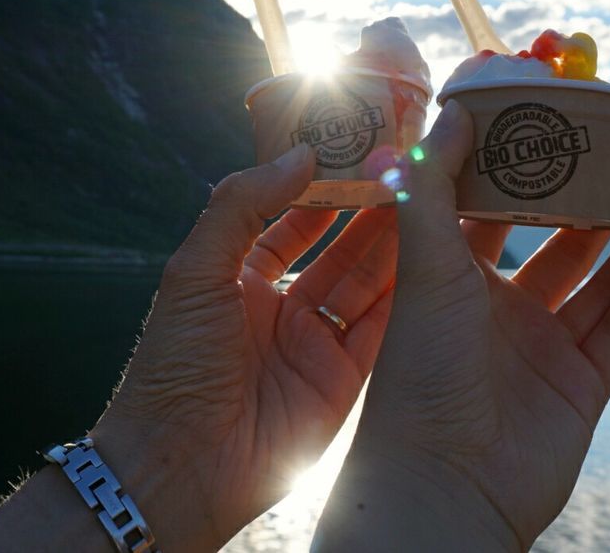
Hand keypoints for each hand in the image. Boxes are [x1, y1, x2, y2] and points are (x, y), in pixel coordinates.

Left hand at [92, 143, 396, 551]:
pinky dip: (409, 292)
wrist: (181, 464)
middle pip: (340, 244)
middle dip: (373, 206)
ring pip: (368, 279)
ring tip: (434, 195)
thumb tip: (300, 154)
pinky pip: (383, 325)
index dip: (325, 182)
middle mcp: (283, 304)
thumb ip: (241, 206)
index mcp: (241, 275)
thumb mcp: (194, 272)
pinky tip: (435, 253)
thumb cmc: (174, 366)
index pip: (292, 216)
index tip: (361, 146)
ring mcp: (316, 341)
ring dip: (398, 240)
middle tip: (413, 165)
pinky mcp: (344, 378)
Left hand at [316, 101, 609, 550]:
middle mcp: (497, 310)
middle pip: (554, 240)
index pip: (490, 209)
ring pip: (597, 279)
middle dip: (587, 198)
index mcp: (450, 280)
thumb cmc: (419, 371)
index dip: (518, 168)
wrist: (446, 482)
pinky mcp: (582, 385)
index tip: (549, 122)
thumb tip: (452, 111)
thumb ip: (433, 187)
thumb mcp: (423, 265)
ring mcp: (543, 348)